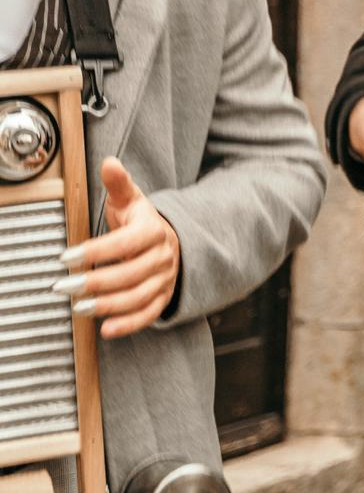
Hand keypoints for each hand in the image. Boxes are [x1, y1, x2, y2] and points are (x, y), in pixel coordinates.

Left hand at [53, 158, 180, 338]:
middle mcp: (163, 256)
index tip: (66, 258)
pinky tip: (106, 329)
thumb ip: (118, 184)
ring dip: (108, 305)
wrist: (171, 241)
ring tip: (79, 308)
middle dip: (95, 282)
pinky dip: (128, 324)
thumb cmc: (141, 221)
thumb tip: (109, 163)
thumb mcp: (131, 200)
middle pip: (131, 273)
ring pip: (138, 296)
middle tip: (64, 287)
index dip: (96, 251)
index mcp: (153, 230)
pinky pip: (149, 314)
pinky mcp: (163, 296)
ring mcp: (165, 278)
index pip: (125, 243)